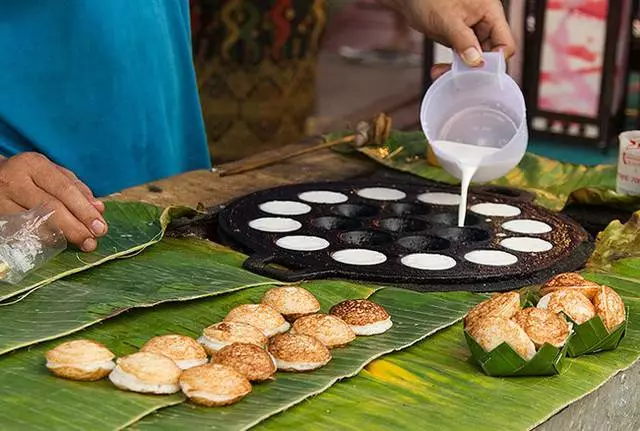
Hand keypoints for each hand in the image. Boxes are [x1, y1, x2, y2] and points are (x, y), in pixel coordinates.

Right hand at [0, 152, 106, 250]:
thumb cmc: (29, 176)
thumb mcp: (52, 173)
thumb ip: (77, 189)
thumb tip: (99, 209)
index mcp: (34, 165)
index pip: (65, 190)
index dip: (84, 210)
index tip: (100, 228)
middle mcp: (15, 180)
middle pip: (50, 208)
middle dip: (75, 227)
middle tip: (92, 242)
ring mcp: (1, 200)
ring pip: (35, 223)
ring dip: (61, 237)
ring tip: (80, 244)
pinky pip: (22, 232)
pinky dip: (43, 239)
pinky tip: (57, 244)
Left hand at [380, 0, 515, 78]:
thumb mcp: (447, 20)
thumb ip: (463, 40)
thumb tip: (477, 61)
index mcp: (490, 13)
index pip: (505, 43)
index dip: (495, 60)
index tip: (478, 71)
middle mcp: (484, 23)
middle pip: (490, 53)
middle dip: (474, 68)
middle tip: (456, 77)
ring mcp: (472, 32)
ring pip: (475, 58)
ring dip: (460, 69)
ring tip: (440, 73)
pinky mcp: (459, 39)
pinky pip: (462, 57)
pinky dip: (452, 65)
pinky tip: (438, 70)